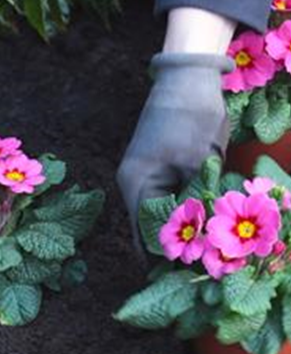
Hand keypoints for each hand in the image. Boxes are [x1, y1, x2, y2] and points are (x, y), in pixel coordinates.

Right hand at [117, 52, 233, 254]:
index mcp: (135, 184)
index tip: (194, 276)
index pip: (144, 236)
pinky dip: (196, 208)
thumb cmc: (189, 116)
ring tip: (218, 246)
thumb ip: (200, 201)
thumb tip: (209, 239)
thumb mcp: (198, 161)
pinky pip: (180, 199)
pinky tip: (215, 219)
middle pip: (157, 227)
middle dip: (184, 245)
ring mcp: (153, 177)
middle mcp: (138, 185)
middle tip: (215, 264)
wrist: (190, 76)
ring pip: (170, 214)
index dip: (168, 258)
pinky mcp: (169, 170)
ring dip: (192, 226)